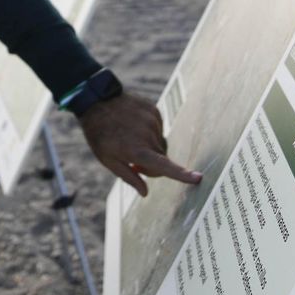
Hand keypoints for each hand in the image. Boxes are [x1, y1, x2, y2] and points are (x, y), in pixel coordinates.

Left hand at [77, 92, 201, 196]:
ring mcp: (152, 121)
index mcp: (137, 150)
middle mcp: (148, 135)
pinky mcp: (154, 111)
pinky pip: (158, 129)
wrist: (97, 101)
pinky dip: (149, 132)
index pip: (163, 166)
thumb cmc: (100, 135)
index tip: (198, 178)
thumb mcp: (108, 160)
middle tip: (133, 161)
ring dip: (150, 147)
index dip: (182, 174)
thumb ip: (129, 177)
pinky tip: (134, 126)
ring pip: (160, 144)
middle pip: (162, 159)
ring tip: (130, 138)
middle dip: (151, 164)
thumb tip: (145, 193)